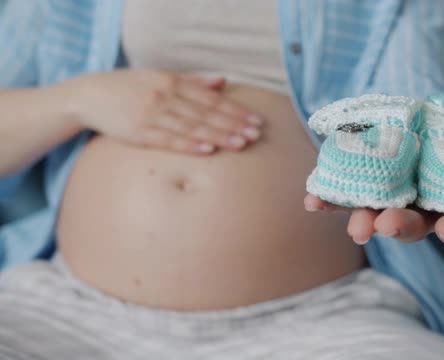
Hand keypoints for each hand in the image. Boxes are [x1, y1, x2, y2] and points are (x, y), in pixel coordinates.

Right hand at [60, 69, 264, 153]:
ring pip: (192, 127)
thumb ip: (192, 81)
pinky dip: (190, 145)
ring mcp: (152, 115)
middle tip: (256, 134)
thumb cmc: (129, 87)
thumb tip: (223, 82)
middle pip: (206, 113)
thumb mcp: (160, 77)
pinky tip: (208, 150)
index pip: (211, 99)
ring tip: (241, 144)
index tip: (255, 120)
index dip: (235, 110)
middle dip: (233, 124)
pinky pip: (169, 141)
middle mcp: (164, 97)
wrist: (87, 96)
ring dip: (218, 136)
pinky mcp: (139, 134)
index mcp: (172, 82)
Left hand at [304, 176, 443, 246]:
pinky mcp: (357, 188)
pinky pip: (341, 198)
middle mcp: (416, 211)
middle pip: (411, 227)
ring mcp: (385, 200)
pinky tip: (313, 203)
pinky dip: (327, 201)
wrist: (417, 120)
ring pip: (374, 216)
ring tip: (357, 224)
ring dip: (363, 220)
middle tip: (389, 224)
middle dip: (401, 227)